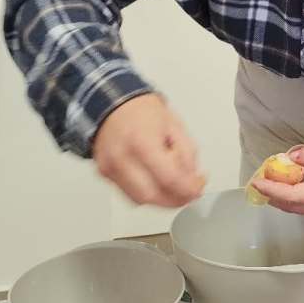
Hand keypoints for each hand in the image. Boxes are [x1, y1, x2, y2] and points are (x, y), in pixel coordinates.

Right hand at [91, 94, 205, 206]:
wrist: (113, 102)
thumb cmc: (142, 110)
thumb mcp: (175, 126)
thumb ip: (187, 154)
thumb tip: (193, 180)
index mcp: (142, 141)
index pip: (168, 178)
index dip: (188, 189)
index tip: (198, 187)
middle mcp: (122, 157)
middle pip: (152, 196)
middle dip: (176, 199)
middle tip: (190, 191)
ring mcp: (109, 167)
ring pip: (140, 200)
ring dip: (162, 200)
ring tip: (175, 187)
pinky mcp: (105, 173)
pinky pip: (129, 194)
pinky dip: (147, 193)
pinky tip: (157, 183)